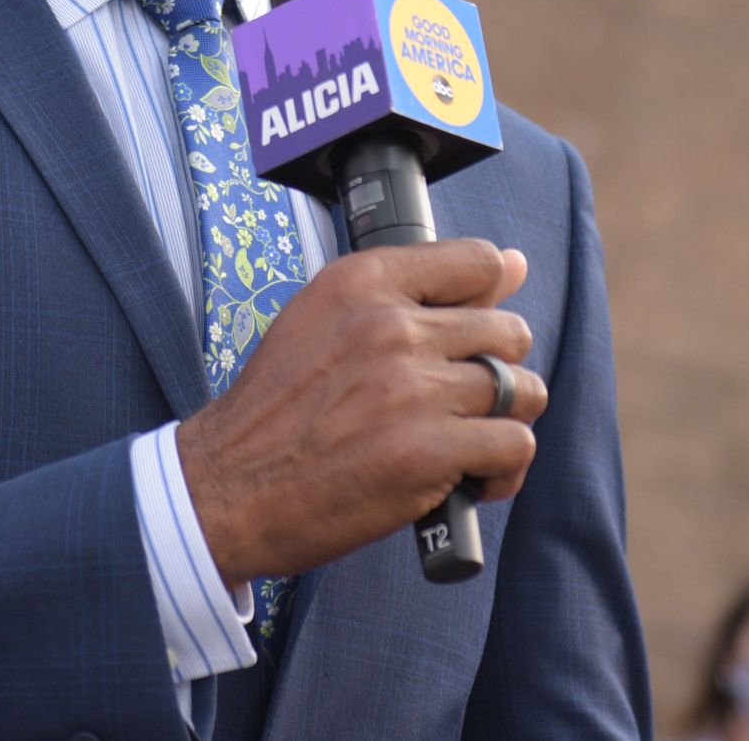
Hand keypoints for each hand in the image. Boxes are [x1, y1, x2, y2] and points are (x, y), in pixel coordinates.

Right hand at [173, 237, 545, 585]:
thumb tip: (513, 265)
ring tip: (469, 442)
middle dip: (496, 370)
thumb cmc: (277, 410)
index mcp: (362, 282)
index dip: (490, 301)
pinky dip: (503, 469)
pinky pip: (514, 446)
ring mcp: (413, 389)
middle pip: (508, 332)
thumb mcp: (325, 320)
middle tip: (460, 403)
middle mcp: (392, 326)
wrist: (228, 486)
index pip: (479, 262)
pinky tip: (473, 479)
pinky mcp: (428, 453)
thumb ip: (415, 291)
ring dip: (504, 421)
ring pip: (520, 390)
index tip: (473, 336)